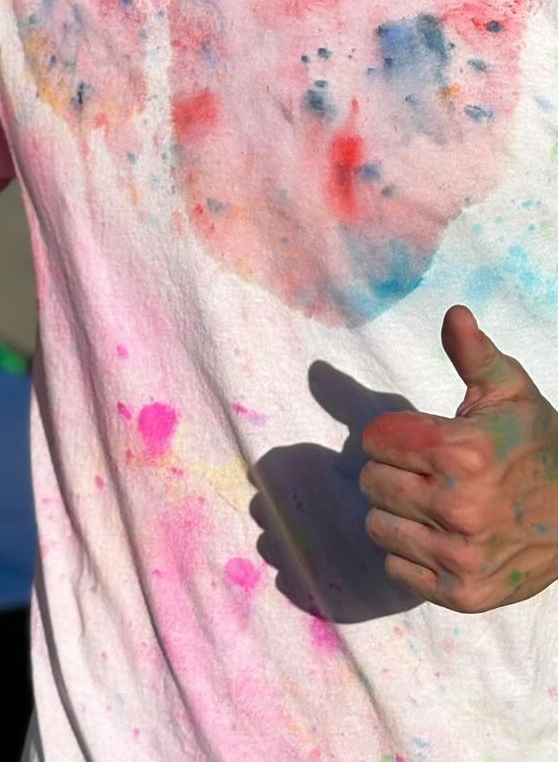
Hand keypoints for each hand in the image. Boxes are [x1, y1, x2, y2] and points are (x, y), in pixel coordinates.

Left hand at [360, 306, 557, 611]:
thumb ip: (473, 352)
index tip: (420, 437)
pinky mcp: (464, 594)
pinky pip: (396, 568)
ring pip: (377, 525)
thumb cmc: (537, 444)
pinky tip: (438, 537)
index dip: (393, 433)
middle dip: (391, 470)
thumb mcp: (511, 390)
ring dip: (396, 512)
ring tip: (431, 503)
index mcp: (463, 451)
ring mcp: (462, 555)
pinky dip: (409, 553)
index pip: (376, 438)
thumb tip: (454, 313)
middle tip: (425, 472)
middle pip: (370, 481)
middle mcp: (460, 506)